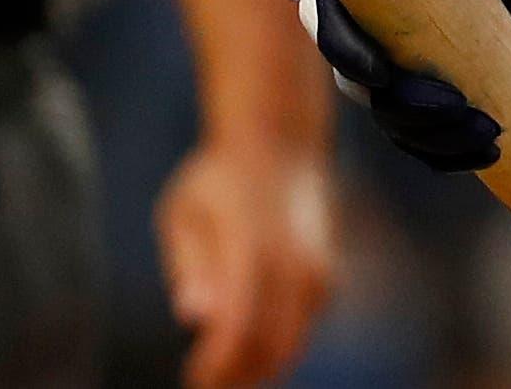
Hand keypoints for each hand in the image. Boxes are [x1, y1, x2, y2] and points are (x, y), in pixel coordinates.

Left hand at [153, 135, 334, 388]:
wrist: (281, 146)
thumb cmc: (219, 181)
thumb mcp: (185, 209)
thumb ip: (189, 262)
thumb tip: (194, 316)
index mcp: (253, 245)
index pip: (240, 326)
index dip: (217, 364)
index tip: (193, 378)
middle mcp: (294, 262)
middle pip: (271, 347)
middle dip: (238, 376)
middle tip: (206, 384)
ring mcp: (316, 270)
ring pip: (292, 344)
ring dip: (258, 367)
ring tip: (222, 373)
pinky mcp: (326, 278)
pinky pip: (302, 329)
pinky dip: (276, 349)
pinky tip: (247, 349)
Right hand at [297, 0, 510, 173]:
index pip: (326, 22)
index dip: (344, 53)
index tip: (383, 74)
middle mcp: (364, 36)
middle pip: (359, 88)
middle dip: (403, 107)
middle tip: (459, 105)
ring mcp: (389, 76)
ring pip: (391, 122)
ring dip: (433, 137)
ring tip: (489, 130)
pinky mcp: (418, 105)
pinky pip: (420, 142)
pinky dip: (449, 155)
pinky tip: (488, 154)